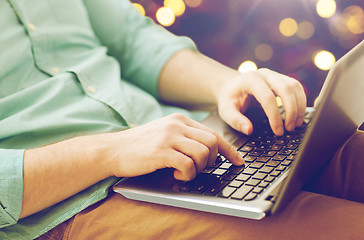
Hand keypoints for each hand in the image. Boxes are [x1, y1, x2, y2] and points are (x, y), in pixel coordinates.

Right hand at [102, 113, 244, 180]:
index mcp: (180, 120)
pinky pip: (188, 165)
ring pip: (203, 154)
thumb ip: (185, 137)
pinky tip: (176, 175)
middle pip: (212, 143)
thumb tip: (209, 151)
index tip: (238, 161)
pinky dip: (187, 175)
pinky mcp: (161, 151)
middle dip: (213, 161)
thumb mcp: (165, 134)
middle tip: (201, 169)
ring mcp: (169, 137)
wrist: (113, 149)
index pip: (213, 133)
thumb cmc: (140, 145)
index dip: (229, 150)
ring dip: (200, 169)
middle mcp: (177, 125)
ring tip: (186, 173)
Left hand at [217, 68, 306, 135]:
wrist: (231, 86)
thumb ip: (236, 120)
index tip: (278, 131)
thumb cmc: (229, 98)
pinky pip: (297, 88)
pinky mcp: (282, 79)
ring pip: (295, 87)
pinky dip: (301, 102)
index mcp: (250, 80)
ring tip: (296, 124)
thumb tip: (249, 130)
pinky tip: (298, 116)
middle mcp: (265, 74)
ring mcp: (275, 74)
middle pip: (286, 89)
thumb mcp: (226, 110)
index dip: (275, 116)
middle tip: (290, 129)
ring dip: (299, 106)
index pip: (268, 98)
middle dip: (292, 111)